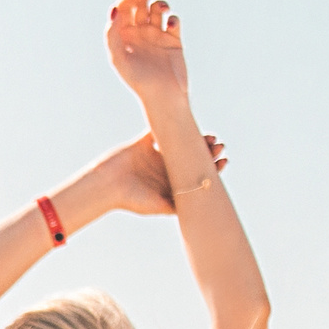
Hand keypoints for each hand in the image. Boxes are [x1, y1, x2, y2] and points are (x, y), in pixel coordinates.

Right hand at [96, 127, 228, 217]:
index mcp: (170, 183)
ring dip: (194, 138)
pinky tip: (183, 121)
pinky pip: (157, 130)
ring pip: (179, 143)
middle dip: (207, 152)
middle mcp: (164, 169)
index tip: (223, 162)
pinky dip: (167, 124)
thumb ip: (178, 204)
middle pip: (191, 157)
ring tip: (209, 137)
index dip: (212, 168)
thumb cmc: (131, 199)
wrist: (105, 187)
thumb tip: (203, 205)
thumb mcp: (159, 206)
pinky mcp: (142, 143)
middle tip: (219, 147)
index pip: (195, 174)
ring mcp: (154, 155)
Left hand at [107, 0, 195, 116]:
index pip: (124, 7)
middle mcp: (139, 32)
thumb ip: (112, 35)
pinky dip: (173, 18)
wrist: (163, 97)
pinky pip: (173, 21)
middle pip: (140, 4)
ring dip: (159, 3)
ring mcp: (156, 35)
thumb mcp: (119, 59)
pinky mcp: (173, 40)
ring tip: (162, 8)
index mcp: (123, 35)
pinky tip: (171, 25)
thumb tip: (115, 10)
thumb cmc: (138, 81)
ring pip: (157, 9)